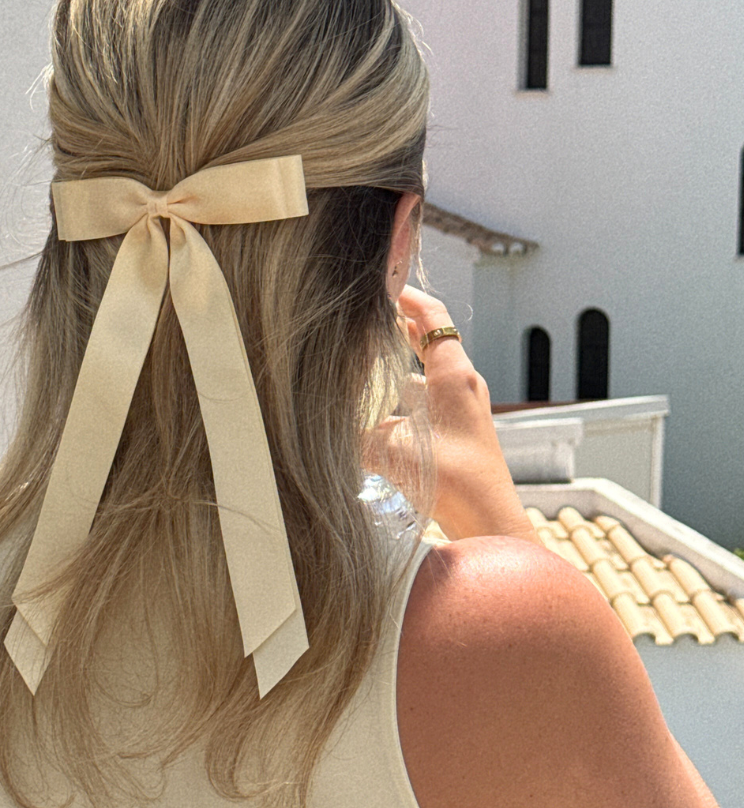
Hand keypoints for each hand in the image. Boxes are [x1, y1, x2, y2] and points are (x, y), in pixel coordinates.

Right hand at [362, 285, 537, 544]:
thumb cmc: (453, 481)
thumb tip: (319, 425)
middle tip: (371, 320)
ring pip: (427, 375)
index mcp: (455, 375)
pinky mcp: (459, 434)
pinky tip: (380, 417)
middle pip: (430, 343)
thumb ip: (354, 435)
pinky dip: (404, 401)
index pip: (433, 318)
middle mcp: (462, 386)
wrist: (487, 521)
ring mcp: (463, 411)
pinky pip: (427, 404)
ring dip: (401, 367)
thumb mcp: (394, 452)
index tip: (385, 286)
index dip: (409, 298)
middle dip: (400, 329)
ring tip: (369, 364)